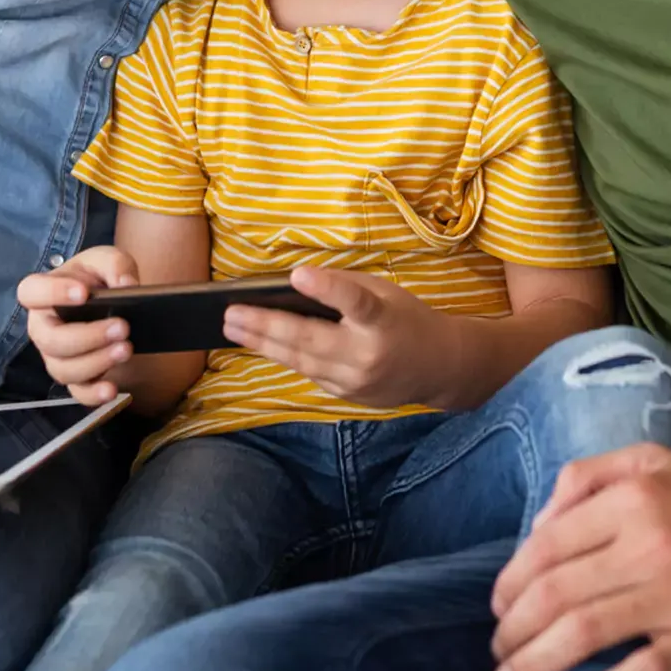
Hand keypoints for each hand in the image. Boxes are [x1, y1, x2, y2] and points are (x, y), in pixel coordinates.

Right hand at [18, 246, 140, 403]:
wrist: (112, 304)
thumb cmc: (98, 278)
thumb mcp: (107, 260)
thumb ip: (115, 264)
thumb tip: (126, 285)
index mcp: (42, 294)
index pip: (31, 293)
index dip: (52, 293)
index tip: (83, 292)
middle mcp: (43, 328)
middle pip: (52, 340)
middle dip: (88, 336)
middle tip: (122, 326)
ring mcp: (56, 357)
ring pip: (64, 369)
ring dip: (97, 361)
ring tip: (126, 348)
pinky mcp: (75, 378)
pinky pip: (77, 392)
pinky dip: (93, 395)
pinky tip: (112, 389)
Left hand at [223, 265, 454, 408]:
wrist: (439, 368)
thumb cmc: (407, 319)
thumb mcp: (385, 293)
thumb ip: (346, 287)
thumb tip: (297, 283)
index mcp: (383, 320)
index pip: (355, 302)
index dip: (328, 289)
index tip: (298, 276)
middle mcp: (367, 354)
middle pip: (311, 339)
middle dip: (267, 325)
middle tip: (231, 313)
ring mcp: (354, 380)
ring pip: (300, 360)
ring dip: (263, 343)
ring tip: (233, 328)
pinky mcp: (345, 395)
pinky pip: (308, 371)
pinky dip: (283, 355)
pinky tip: (258, 343)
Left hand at [489, 445, 670, 670]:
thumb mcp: (652, 463)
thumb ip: (588, 478)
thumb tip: (535, 526)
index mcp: (631, 498)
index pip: (545, 546)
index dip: (510, 582)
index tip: (499, 606)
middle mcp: (647, 544)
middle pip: (553, 594)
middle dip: (512, 629)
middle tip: (500, 648)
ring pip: (579, 633)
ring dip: (532, 664)